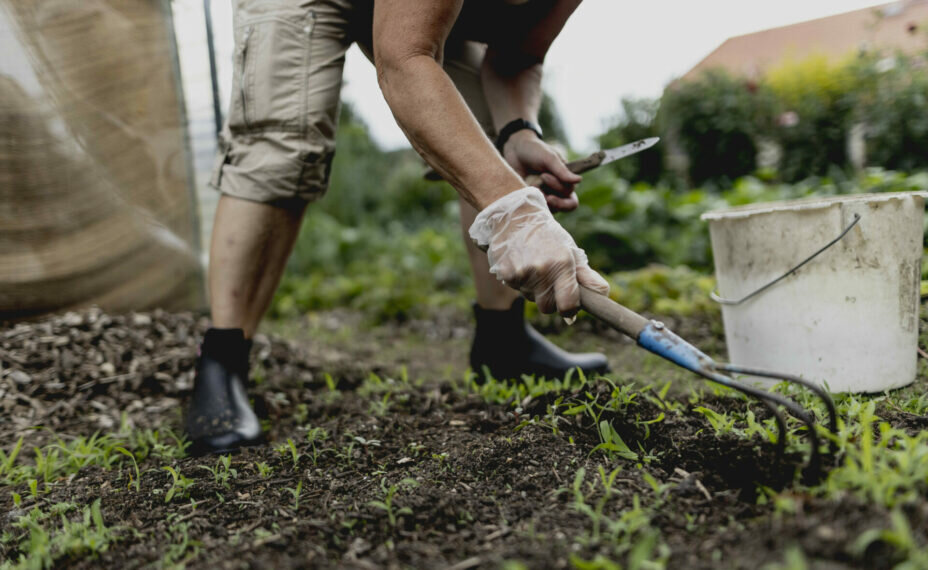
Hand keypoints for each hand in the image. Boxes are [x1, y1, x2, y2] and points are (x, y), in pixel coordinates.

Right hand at [469, 187, 609, 315]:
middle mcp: (542, 270)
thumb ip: (587, 275)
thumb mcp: (570, 251)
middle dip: (550, 300)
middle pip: (547, 308)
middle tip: (550, 281)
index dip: (569, 309)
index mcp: (562, 264)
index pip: (567, 306)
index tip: (569, 305)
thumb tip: (603, 293)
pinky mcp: (505, 274)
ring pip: (531, 298)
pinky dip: (520, 282)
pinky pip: (517, 289)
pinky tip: (521, 264)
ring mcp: (522, 273)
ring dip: (534, 290)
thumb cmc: (548, 236)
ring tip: (534, 267)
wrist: (515, 217)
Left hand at [502, 130, 579, 211]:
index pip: (571, 195)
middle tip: (537, 184)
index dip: (560, 188)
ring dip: (541, 200)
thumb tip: (579, 180)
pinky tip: (524, 193)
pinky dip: (532, 204)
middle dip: (553, 195)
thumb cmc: (535, 151)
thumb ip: (562, 170)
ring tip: (530, 186)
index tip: (544, 176)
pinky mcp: (533, 201)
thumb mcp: (549, 157)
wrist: (514, 151)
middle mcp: (558, 192)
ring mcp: (545, 198)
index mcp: (566, 180)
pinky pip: (538, 210)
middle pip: (564, 204)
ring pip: (552, 210)